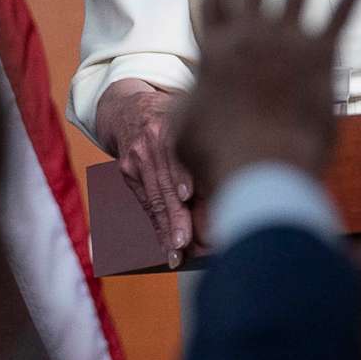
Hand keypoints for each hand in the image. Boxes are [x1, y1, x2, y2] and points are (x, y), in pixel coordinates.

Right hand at [98, 81, 194, 266]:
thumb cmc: (176, 118)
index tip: (186, 196)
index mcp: (173, 124)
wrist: (130, 108)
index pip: (177, 153)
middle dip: (175, 214)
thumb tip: (233, 182)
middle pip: (164, 182)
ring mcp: (137, 156)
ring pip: (154, 197)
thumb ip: (207, 146)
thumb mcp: (191, 120)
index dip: (181, 175)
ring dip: (165, 227)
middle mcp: (153, 139)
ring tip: (175, 251)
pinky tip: (165, 242)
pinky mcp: (127, 170)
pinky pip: (144, 202)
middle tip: (184, 241)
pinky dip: (156, 224)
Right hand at [175, 0, 360, 194]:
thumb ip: (186, 109)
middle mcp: (248, 37)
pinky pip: (342, 11)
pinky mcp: (320, 55)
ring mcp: (285, 42)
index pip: (216, 2)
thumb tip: (182, 107)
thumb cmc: (220, 160)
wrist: (260, 167)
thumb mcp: (185, 131)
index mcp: (215, 52)